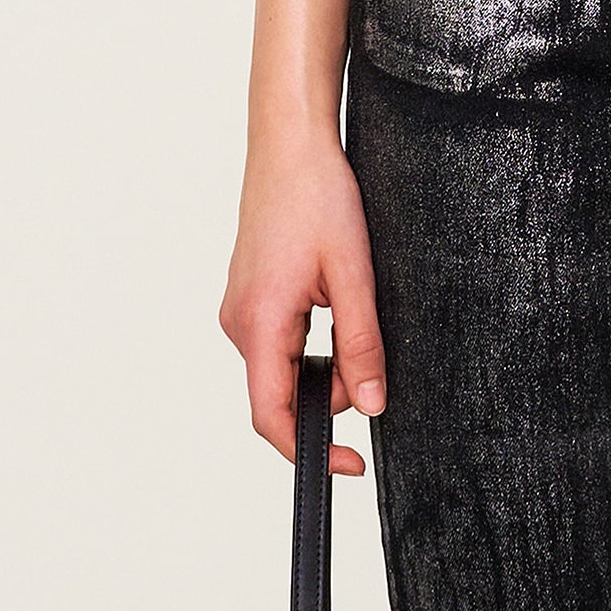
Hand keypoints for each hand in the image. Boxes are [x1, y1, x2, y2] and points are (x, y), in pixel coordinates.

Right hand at [220, 122, 387, 476]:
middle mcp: (240, 323)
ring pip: (285, 371)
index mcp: (259, 322)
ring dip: (326, 367)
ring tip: (352, 312)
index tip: (349, 464)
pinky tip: (334, 306)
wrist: (289, 145)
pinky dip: (314, 347)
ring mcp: (241, 312)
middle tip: (371, 362)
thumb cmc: (316, 195)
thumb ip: (362, 345)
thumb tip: (370, 404)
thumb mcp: (354, 275)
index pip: (272, 415)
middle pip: (282, 396)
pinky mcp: (251, 301)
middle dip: (331, 397)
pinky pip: (282, 346)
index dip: (310, 451)